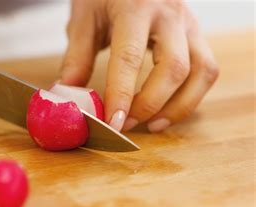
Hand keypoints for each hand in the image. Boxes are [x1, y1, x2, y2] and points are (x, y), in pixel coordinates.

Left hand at [61, 0, 218, 131]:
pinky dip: (191, 96)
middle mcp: (170, 15)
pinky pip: (206, 70)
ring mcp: (189, 24)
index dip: (122, 95)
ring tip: (151, 125)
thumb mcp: (84, 18)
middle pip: (174, 68)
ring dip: (178, 106)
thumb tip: (68, 96)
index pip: (130, 58)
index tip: (113, 123)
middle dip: (150, 105)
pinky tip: (167, 109)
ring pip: (201, 72)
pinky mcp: (197, 34)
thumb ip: (77, 57)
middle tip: (125, 124)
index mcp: (136, 8)